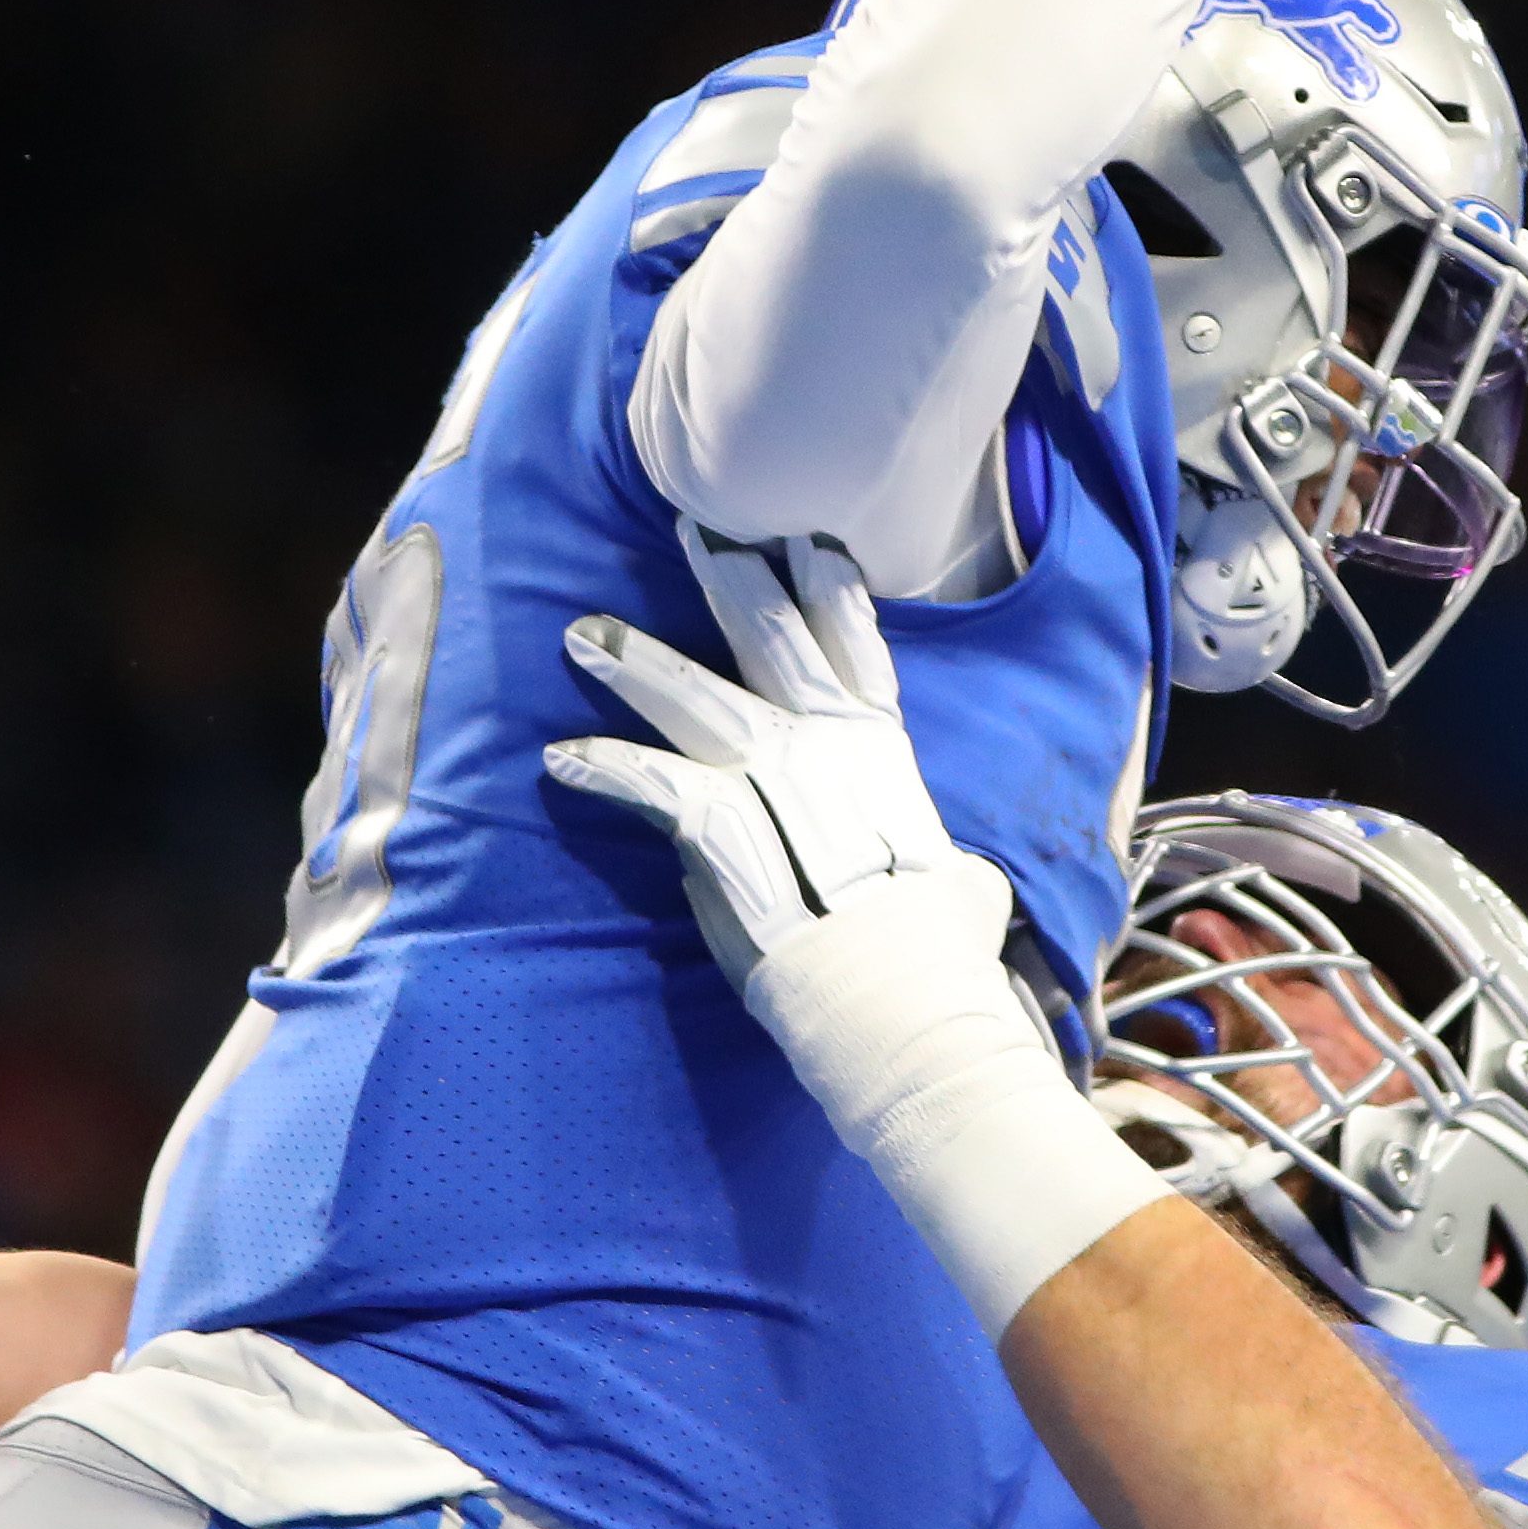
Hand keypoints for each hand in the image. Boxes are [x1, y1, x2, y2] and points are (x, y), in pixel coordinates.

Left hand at [550, 531, 1143, 1335]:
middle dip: (731, 584)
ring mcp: (774, 778)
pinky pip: (648, 781)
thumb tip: (966, 889)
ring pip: (694, 697)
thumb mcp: (966, 894)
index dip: (833, 597)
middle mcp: (827, 749)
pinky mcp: (722, 823)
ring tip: (583, 635)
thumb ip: (950, 874)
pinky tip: (561, 758)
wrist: (899, 995)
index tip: (810, 544)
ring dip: (635, 664)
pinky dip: (602, 767)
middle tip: (695, 533)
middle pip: (771, 644)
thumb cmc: (939, 958)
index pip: (858, 657)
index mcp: (884, 758)